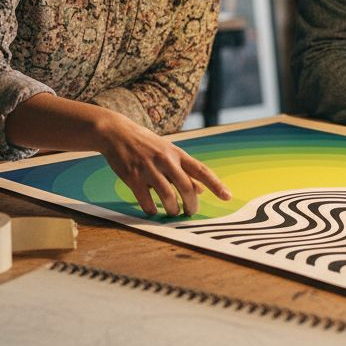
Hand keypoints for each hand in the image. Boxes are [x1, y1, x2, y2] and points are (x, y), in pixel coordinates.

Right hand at [98, 112, 230, 216]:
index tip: (228, 196)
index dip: (216, 184)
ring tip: (172, 212)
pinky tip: (153, 211)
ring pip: (168, 197)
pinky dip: (152, 210)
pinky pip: (146, 201)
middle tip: (191, 213)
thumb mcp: (168, 152)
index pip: (201, 170)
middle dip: (191, 205)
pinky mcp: (133, 177)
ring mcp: (149, 169)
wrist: (117, 133)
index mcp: (177, 153)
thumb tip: (201, 189)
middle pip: (186, 188)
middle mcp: (165, 160)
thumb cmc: (146, 144)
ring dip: (172, 210)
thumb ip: (184, 171)